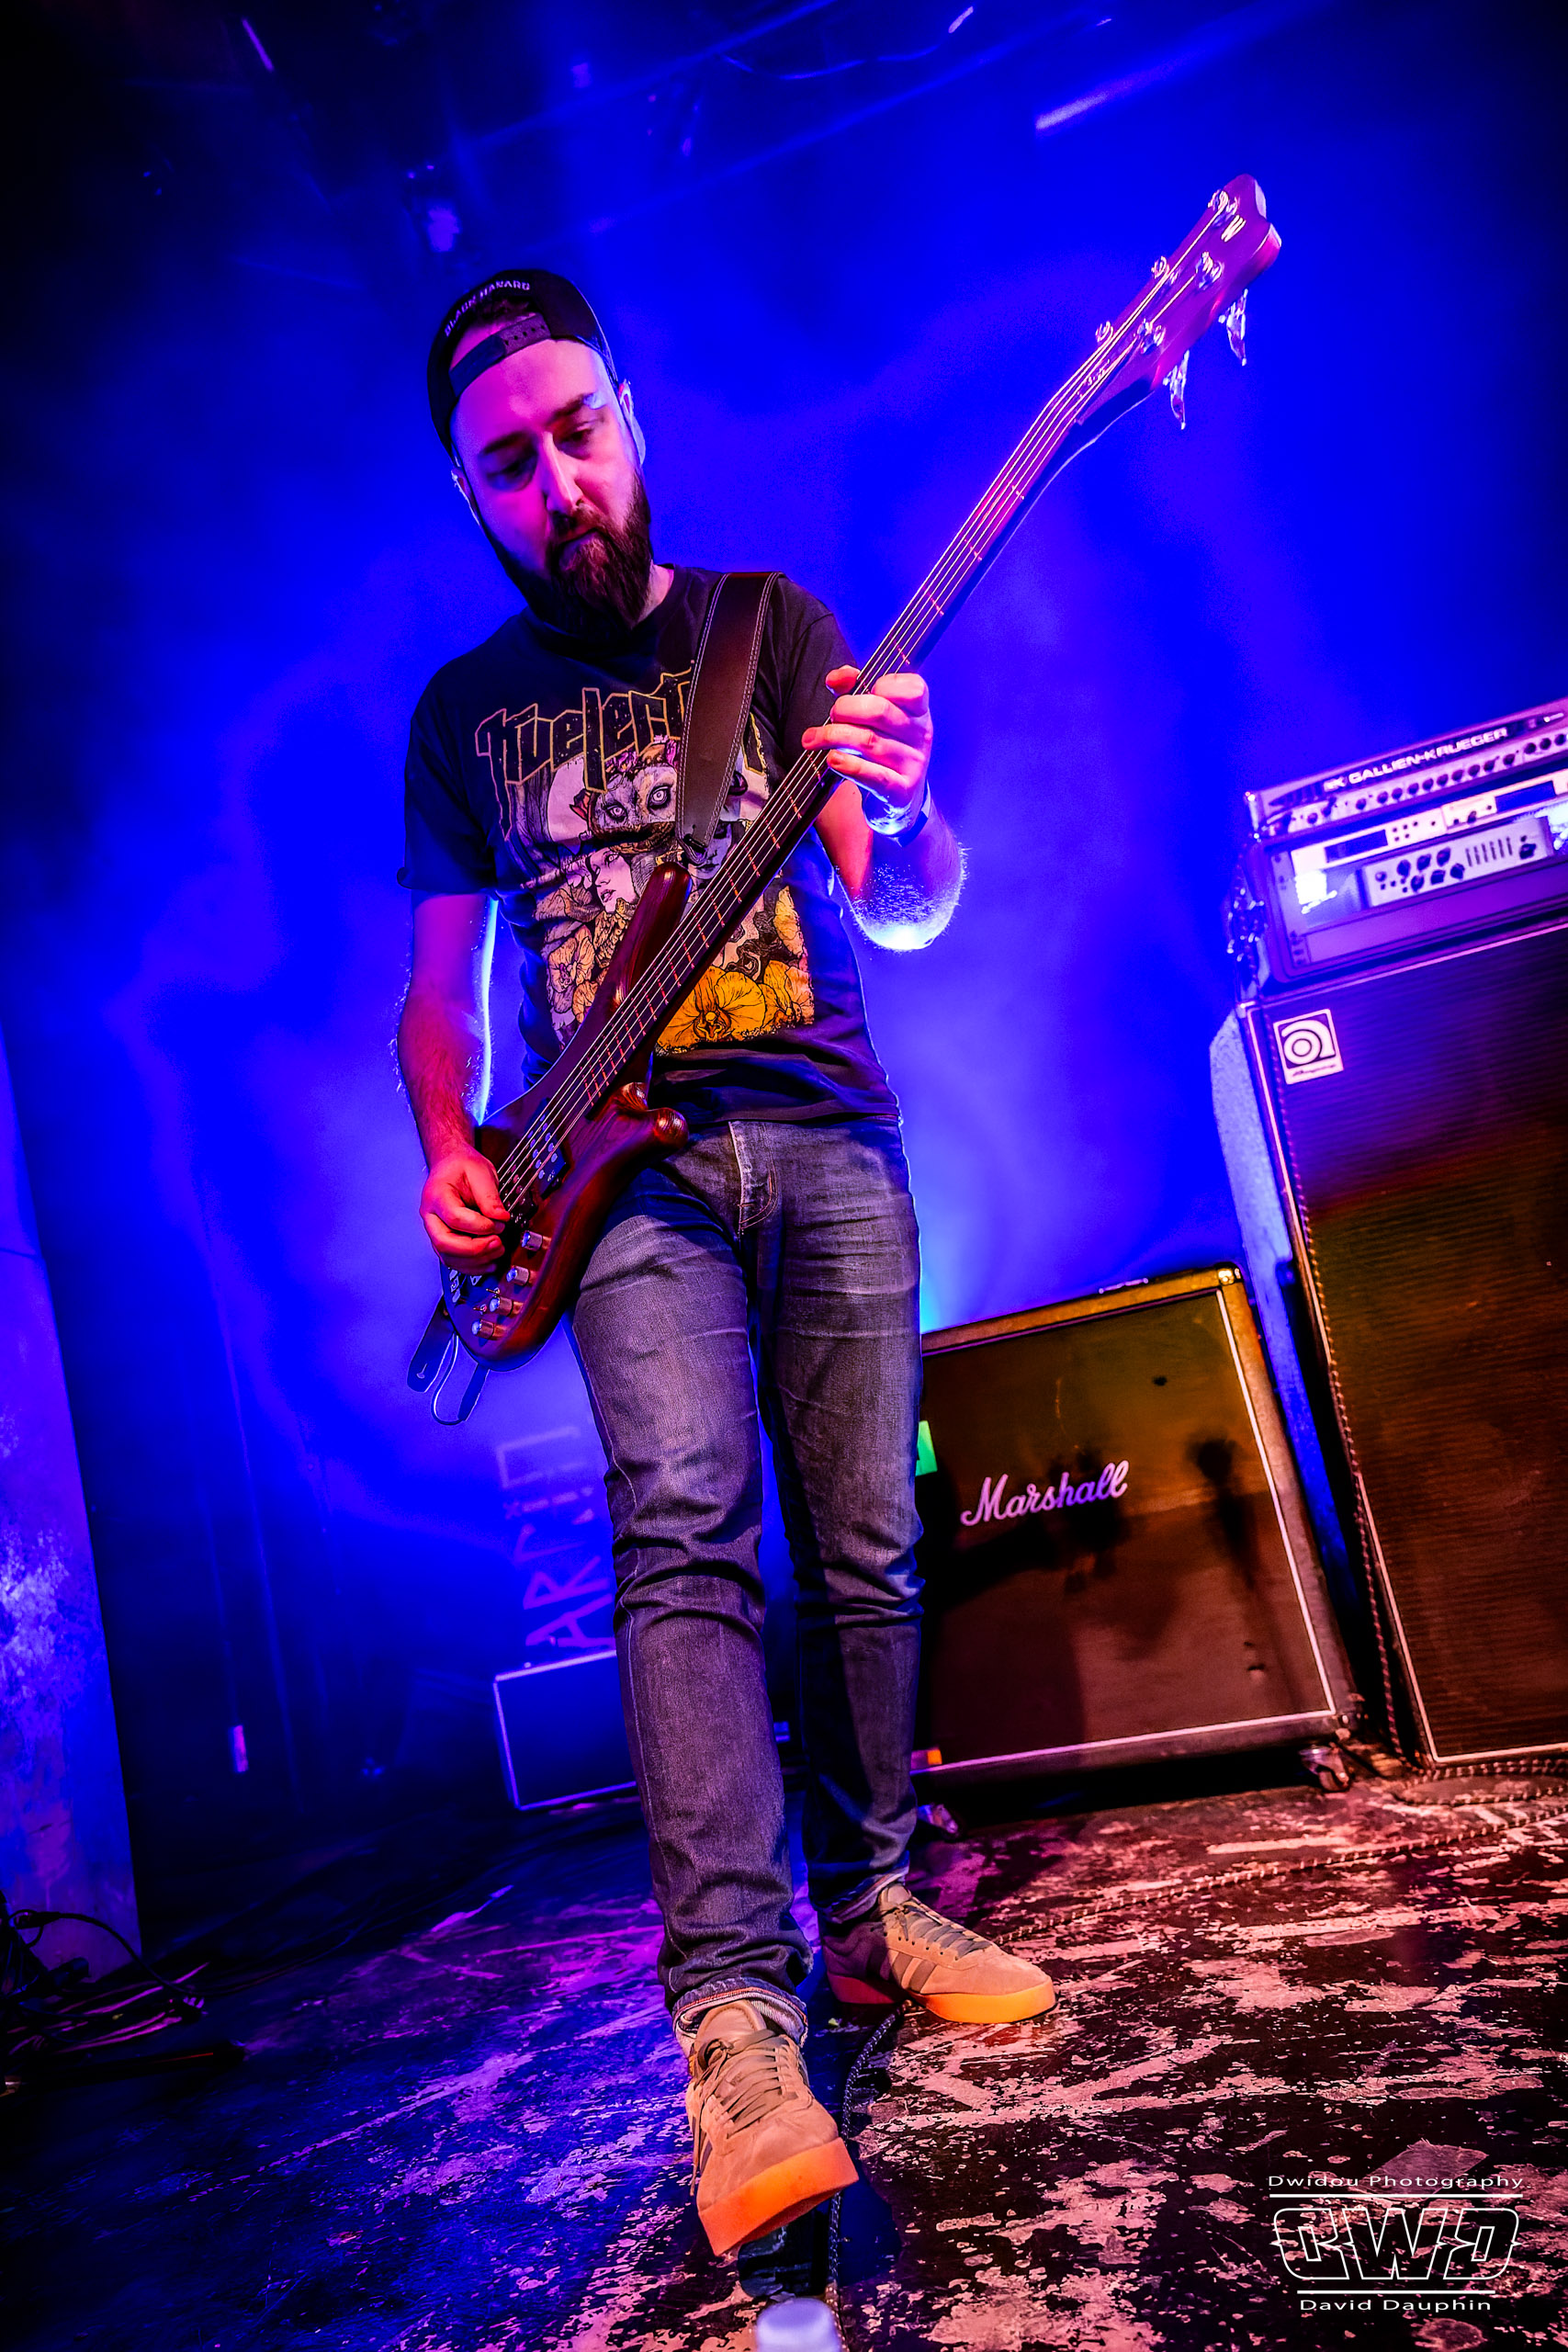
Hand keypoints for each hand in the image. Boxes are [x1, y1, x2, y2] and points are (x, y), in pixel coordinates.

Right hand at [420, 1145, 506, 1267]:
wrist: (451, 1165)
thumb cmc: (462, 1167)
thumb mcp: (480, 1172)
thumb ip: (489, 1196)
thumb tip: (500, 1218)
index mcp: (436, 1195)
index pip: (454, 1217)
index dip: (479, 1225)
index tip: (499, 1222)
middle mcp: (431, 1215)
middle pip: (444, 1242)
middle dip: (474, 1249)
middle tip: (497, 1243)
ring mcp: (435, 1229)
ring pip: (448, 1256)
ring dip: (475, 1260)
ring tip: (497, 1251)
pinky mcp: (443, 1239)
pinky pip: (453, 1259)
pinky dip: (471, 1266)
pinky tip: (488, 1262)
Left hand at [803, 665, 932, 834]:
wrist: (898, 802)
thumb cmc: (883, 750)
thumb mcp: (876, 719)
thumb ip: (856, 689)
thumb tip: (835, 678)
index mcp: (919, 713)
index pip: (914, 688)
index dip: (883, 684)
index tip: (859, 691)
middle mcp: (921, 737)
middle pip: (881, 711)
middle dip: (845, 709)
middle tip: (831, 715)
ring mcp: (913, 765)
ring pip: (869, 742)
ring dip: (833, 737)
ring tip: (812, 738)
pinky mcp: (900, 792)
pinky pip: (871, 775)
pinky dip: (847, 765)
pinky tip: (831, 760)